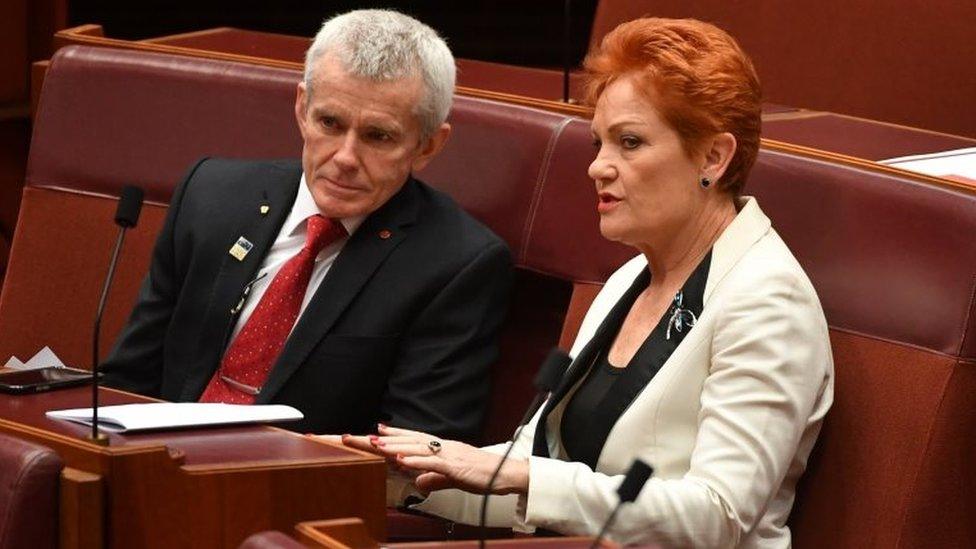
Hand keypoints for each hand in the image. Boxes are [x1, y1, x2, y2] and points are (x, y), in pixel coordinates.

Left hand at [352, 424, 529, 495]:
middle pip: (410, 439)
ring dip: (395, 445)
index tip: (378, 429)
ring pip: (417, 447)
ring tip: (375, 444)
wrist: (507, 474)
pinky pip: (432, 462)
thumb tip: (420, 482)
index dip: (396, 434)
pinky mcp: (455, 465)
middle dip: (386, 438)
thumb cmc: (483, 475)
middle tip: (364, 436)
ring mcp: (449, 454)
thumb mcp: (453, 478)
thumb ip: (435, 479)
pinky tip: (401, 458)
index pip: (415, 438)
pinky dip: (416, 459)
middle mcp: (444, 447)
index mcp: (443, 448)